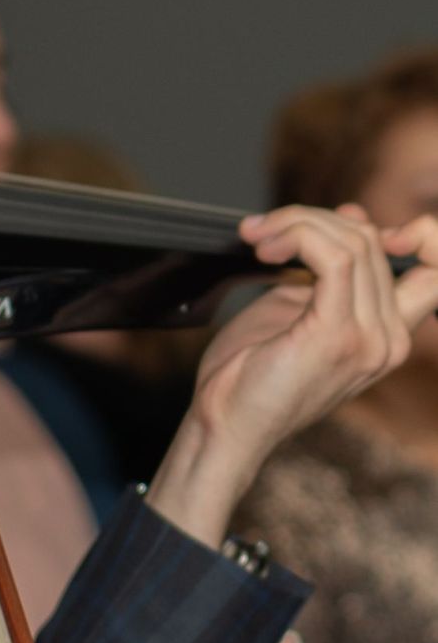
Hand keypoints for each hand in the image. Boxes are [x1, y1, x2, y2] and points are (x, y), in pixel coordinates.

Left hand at [147, 203, 437, 546]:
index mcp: (386, 334)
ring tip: (258, 239)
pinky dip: (297, 236)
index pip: (433, 270)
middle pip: (371, 242)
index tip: (353, 219)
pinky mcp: (338, 335)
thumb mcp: (299, 306)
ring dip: (295, 224)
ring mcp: (370, 339)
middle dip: (310, 220)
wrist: (225, 425)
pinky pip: (334, 258)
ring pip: (353, 243)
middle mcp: (389, 339)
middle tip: (262, 231)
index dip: (415, 234)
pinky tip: (266, 248)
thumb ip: (330, 267)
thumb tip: (353, 216)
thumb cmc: (250, 375)